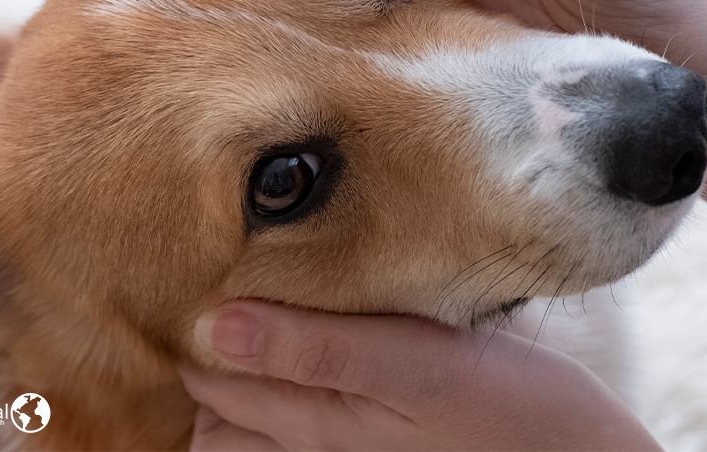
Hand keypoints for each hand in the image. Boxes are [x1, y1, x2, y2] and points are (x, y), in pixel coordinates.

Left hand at [182, 300, 659, 450]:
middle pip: (219, 415)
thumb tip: (218, 324)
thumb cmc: (512, 410)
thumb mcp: (418, 368)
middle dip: (203, 362)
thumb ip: (318, 349)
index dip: (194, 328)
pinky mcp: (375, 450)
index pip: (213, 381)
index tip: (195, 273)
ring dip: (237, 385)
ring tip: (245, 328)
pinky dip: (276, 405)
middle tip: (207, 297)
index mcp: (319, 421)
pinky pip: (294, 439)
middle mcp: (318, 450)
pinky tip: (301, 365)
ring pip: (250, 432)